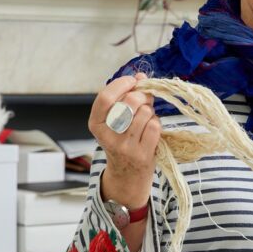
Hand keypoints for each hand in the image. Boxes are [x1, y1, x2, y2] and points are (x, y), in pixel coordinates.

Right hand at [88, 73, 160, 208]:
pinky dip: (156, 123)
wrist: (127, 175)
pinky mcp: (142, 154)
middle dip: (142, 95)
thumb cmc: (122, 141)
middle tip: (145, 98)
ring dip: (150, 111)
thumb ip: (126, 97)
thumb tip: (141, 76)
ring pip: (145, 113)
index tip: (132, 81)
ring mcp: (125, 147)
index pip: (105, 98)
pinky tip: (151, 129)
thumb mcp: (115, 120)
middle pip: (129, 102)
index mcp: (96, 124)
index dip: (122, 84)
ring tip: (146, 118)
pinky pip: (154, 126)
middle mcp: (108, 136)